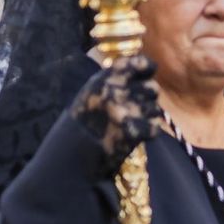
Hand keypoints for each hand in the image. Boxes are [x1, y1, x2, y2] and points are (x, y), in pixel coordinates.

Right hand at [69, 55, 162, 170]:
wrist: (68, 160)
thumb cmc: (82, 125)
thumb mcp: (92, 93)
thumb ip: (116, 80)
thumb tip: (149, 69)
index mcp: (103, 78)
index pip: (141, 63)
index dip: (147, 69)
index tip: (148, 75)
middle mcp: (114, 90)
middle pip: (153, 88)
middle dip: (147, 100)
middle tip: (132, 111)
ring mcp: (123, 110)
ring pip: (155, 108)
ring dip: (147, 118)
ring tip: (128, 125)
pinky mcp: (132, 130)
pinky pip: (155, 128)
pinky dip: (147, 134)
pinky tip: (133, 137)